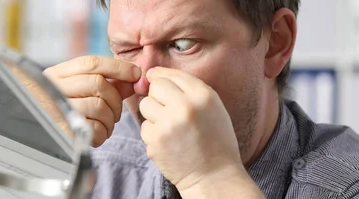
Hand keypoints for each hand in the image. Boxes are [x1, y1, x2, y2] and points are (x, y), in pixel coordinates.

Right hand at [43, 56, 140, 146]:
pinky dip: (103, 133)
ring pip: (98, 106)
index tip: (136, 74)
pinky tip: (98, 134)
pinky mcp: (62, 130)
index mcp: (57, 74)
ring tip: (106, 124)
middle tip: (116, 111)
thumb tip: (135, 78)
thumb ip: (110, 83)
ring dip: (110, 118)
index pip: (91, 63)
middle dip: (115, 99)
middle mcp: (53, 88)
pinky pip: (94, 128)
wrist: (44, 139)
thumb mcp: (84, 92)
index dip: (118, 67)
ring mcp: (56, 109)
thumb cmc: (68, 112)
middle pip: (97, 83)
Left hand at [139, 67, 260, 196]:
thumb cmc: (215, 140)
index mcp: (202, 95)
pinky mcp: (156, 142)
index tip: (156, 81)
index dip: (160, 77)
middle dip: (157, 96)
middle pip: (155, 87)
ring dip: (153, 114)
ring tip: (170, 127)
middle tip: (168, 110)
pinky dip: (153, 134)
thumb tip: (152, 74)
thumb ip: (187, 88)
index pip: (170, 74)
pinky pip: (144, 128)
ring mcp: (168, 125)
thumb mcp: (212, 106)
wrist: (214, 176)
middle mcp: (184, 106)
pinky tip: (168, 142)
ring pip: (145, 105)